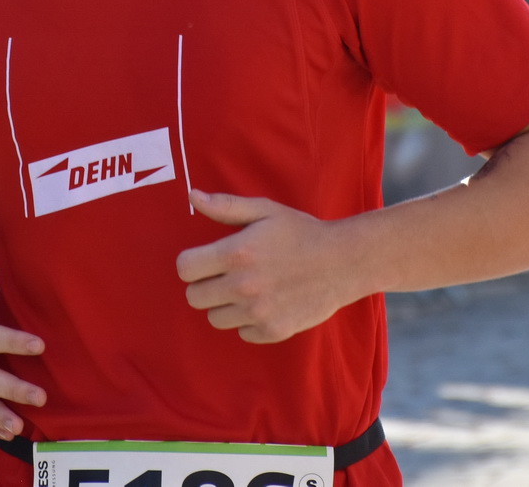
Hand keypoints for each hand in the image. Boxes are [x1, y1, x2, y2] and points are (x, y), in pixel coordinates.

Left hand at [177, 190, 359, 344]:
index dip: (192, 262)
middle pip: (194, 297)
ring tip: (248, 289)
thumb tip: (192, 196)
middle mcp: (243, 286)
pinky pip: (242, 332)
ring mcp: (258, 312)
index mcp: (236, 254)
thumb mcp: (265, 211)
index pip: (185, 269)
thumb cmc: (301, 233)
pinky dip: (249, 321)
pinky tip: (266, 303)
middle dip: (206, 284)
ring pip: (215, 318)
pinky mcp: (273, 331)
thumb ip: (226, 207)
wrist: (343, 262)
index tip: (207, 260)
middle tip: (227, 274)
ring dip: (225, 305)